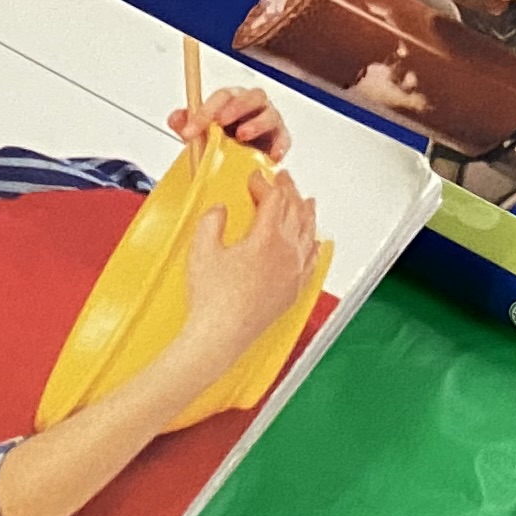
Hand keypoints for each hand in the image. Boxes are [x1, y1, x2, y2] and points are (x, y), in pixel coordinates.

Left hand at [168, 86, 287, 162]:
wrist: (240, 158)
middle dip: (235, 108)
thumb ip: (188, 123)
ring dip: (256, 123)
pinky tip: (272, 155)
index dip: (206, 111)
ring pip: (269, 114)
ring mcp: (269, 120)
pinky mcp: (280, 139)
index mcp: (232, 100)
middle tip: (220, 122)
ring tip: (242, 135)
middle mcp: (253, 106)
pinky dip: (280, 145)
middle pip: (251, 97)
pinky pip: (284, 138)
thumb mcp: (202, 132)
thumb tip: (176, 118)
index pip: (222, 97)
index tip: (191, 130)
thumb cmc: (223, 138)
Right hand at [169, 168, 319, 369]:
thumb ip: (211, 221)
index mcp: (267, 239)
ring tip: (306, 201)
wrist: (219, 336)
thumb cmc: (211, 300)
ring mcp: (294, 272)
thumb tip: (220, 210)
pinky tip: (314, 241)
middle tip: (283, 179)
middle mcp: (287, 253)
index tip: (255, 179)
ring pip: (308, 232)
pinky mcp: (294, 290)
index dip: (264, 184)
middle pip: (295, 210)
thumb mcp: (201, 250)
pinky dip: (313, 244)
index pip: (273, 200)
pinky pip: (311, 259)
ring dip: (306, 212)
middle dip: (289, 191)